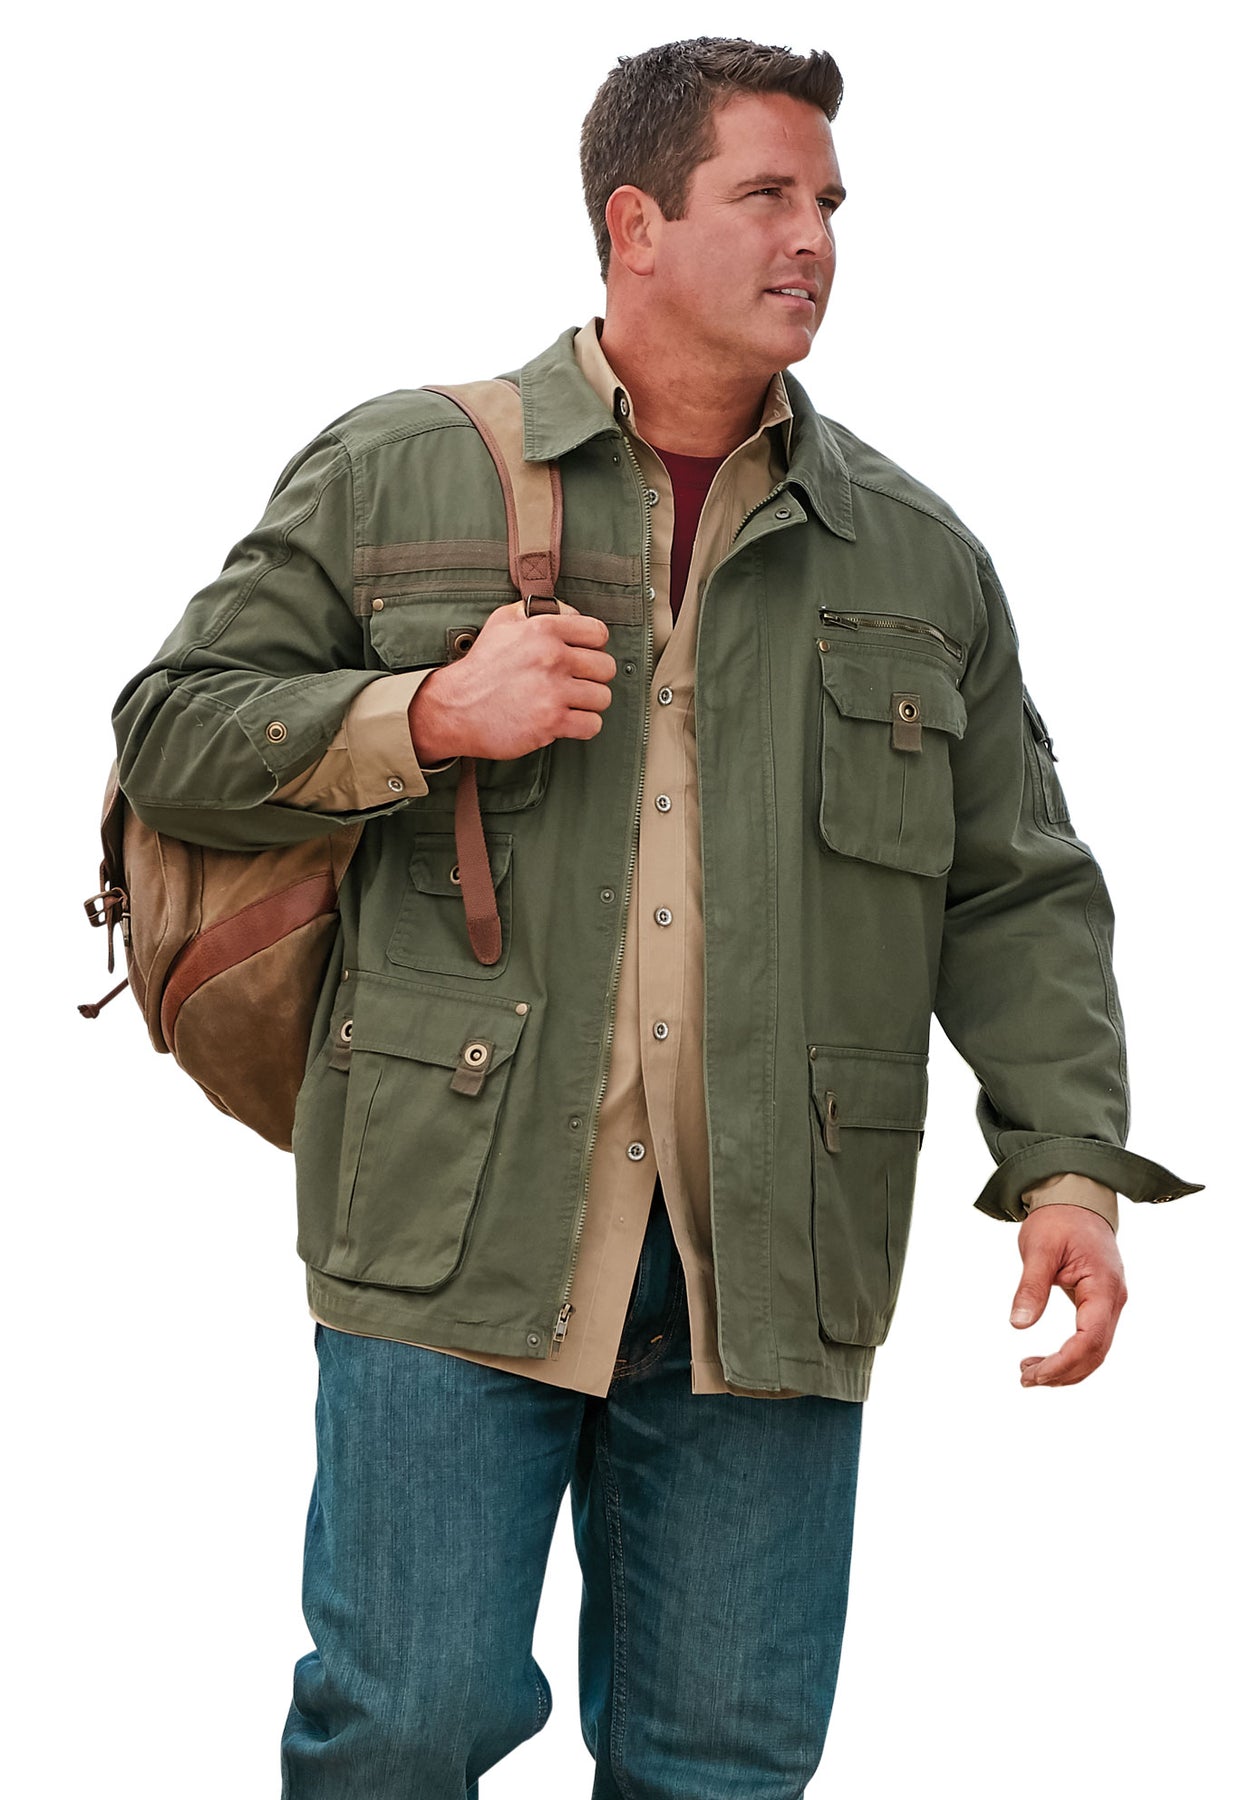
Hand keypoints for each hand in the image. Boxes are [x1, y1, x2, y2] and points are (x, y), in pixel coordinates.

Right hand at [408, 600, 616, 762]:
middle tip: (575, 683)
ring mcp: (553, 692)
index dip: (594, 647)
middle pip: (606, 667)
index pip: (598, 633)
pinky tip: (566, 721)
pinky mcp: (552, 722)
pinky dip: (583, 726)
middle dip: (593, 677)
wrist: (454, 709)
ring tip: (568, 703)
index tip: (582, 657)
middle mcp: (552, 657)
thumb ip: (535, 611)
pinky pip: (593, 725)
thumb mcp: (501, 622)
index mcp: (543, 629)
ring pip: (602, 697)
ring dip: (588, 703)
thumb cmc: (480, 668)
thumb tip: (568, 612)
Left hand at [1010, 1204, 1126, 1387]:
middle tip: (1025, 1379)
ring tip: (1030, 1373)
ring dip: (1067, 1369)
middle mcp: (1114, 1299)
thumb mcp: (1038, 1248)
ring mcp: (1110, 1303)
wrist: (1076, 1198)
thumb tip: (1019, 1325)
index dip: (1063, 1363)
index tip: (1034, 1374)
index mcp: (1104, 1287)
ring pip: (1096, 1350)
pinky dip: (1071, 1355)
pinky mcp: (1101, 1303)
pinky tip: (1046, 1361)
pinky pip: (1091, 1338)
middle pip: (1095, 1352)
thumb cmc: (1058, 1219)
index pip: (1089, 1339)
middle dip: (1062, 1372)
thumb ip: (1031, 1287)